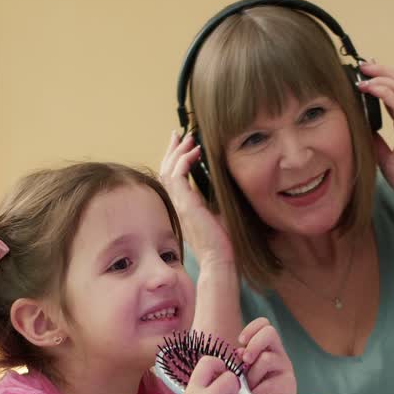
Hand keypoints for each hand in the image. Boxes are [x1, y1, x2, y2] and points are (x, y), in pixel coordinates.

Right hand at [159, 130, 235, 267]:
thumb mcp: (220, 213)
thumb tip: (227, 183)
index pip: (173, 177)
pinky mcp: (185, 205)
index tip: (183, 144)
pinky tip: (196, 151)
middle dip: (172, 149)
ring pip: (169, 170)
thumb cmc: (223, 242)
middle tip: (178, 133)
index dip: (175, 158)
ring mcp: (179, 204)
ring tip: (188, 137)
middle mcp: (178, 203)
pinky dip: (184, 161)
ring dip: (178, 151)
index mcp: (184, 205)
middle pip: (166, 169)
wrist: (220, 259)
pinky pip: (177, 176)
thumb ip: (217, 199)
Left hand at [237, 317, 297, 393]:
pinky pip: (270, 382)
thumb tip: (237, 353)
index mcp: (267, 348)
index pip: (264, 324)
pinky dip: (258, 392)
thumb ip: (240, 363)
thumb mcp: (244, 376)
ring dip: (252, 375)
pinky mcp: (289, 384)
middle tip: (245, 360)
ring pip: (266, 358)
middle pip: (270, 332)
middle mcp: (278, 354)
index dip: (251, 329)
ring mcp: (285, 368)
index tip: (240, 342)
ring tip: (249, 388)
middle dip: (253, 344)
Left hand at [355, 61, 393, 216]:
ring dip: (380, 76)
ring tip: (363, 73)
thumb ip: (376, 142)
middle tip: (362, 65)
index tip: (365, 73)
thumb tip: (362, 131)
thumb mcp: (385, 157)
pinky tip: (370, 88)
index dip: (382, 79)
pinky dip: (383, 91)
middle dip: (380, 70)